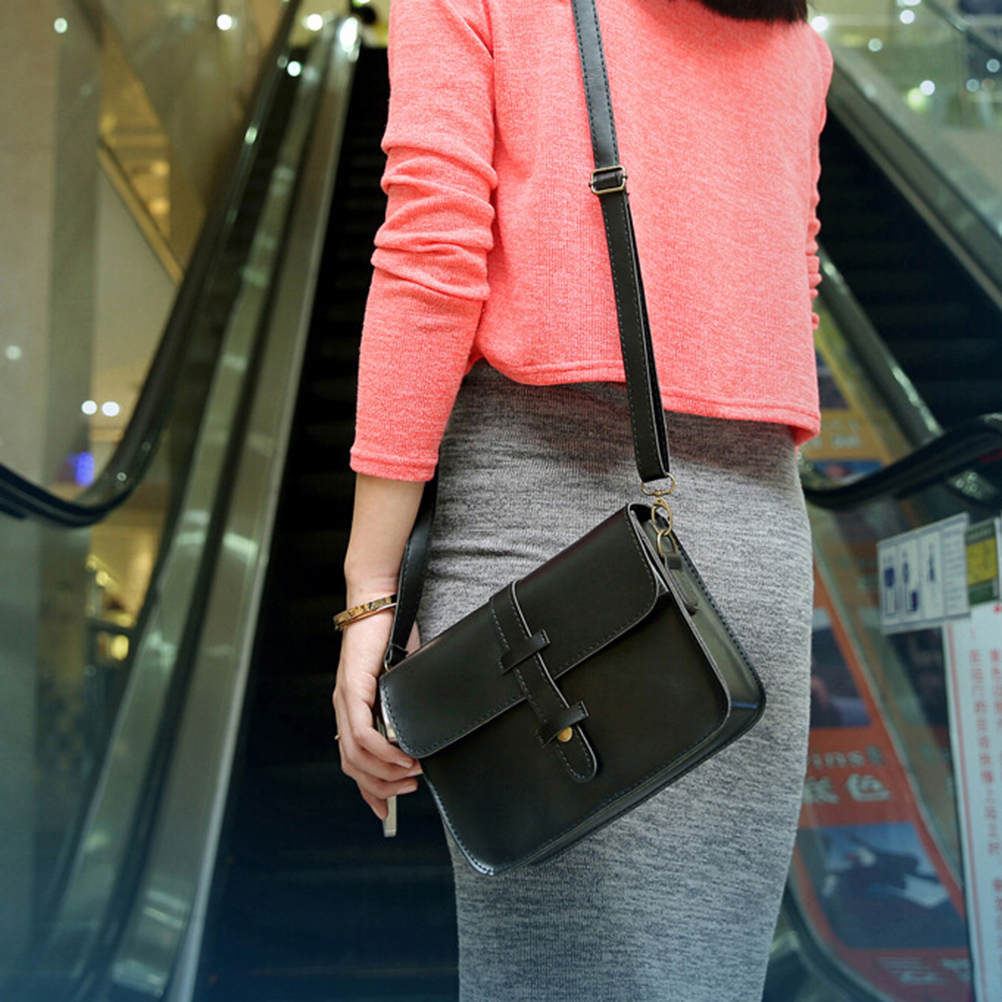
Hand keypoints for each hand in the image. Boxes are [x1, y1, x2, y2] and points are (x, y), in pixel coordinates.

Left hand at [332, 610, 421, 819]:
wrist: (380, 600)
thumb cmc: (393, 633)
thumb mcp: (401, 680)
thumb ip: (402, 705)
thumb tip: (416, 734)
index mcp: (352, 707)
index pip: (352, 759)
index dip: (367, 788)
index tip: (383, 809)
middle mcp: (343, 707)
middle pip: (352, 765)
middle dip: (380, 787)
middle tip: (407, 790)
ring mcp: (345, 699)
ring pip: (356, 755)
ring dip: (384, 772)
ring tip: (410, 774)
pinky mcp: (353, 688)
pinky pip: (361, 733)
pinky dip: (382, 751)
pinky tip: (401, 756)